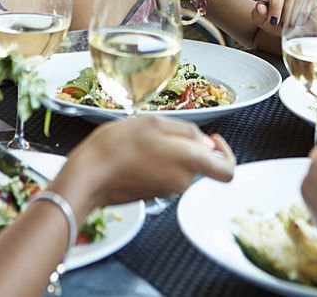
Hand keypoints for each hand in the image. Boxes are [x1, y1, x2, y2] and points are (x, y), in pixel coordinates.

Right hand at [51, 116, 234, 214]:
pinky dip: (157, 162)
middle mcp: (183, 180)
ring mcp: (168, 190)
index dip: (227, 153)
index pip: (228, 170)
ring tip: (143, 140)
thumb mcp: (154, 122)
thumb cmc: (116, 148)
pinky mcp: (153, 194)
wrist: (88, 177)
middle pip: (200, 163)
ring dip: (169, 152)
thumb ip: (187, 131)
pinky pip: (165, 174)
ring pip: (181, 167)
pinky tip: (136, 152)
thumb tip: (205, 142)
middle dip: (187, 144)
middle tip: (163, 130)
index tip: (213, 139)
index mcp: (189, 162)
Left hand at [249, 0, 295, 35]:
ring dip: (288, 13)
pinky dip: (299, 14)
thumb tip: (260, 7)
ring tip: (285, 25)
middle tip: (273, 21)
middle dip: (275, 5)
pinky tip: (296, 22)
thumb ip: (259, 14)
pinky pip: (304, 1)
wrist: (297, 32)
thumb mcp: (263, 21)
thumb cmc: (278, 23)